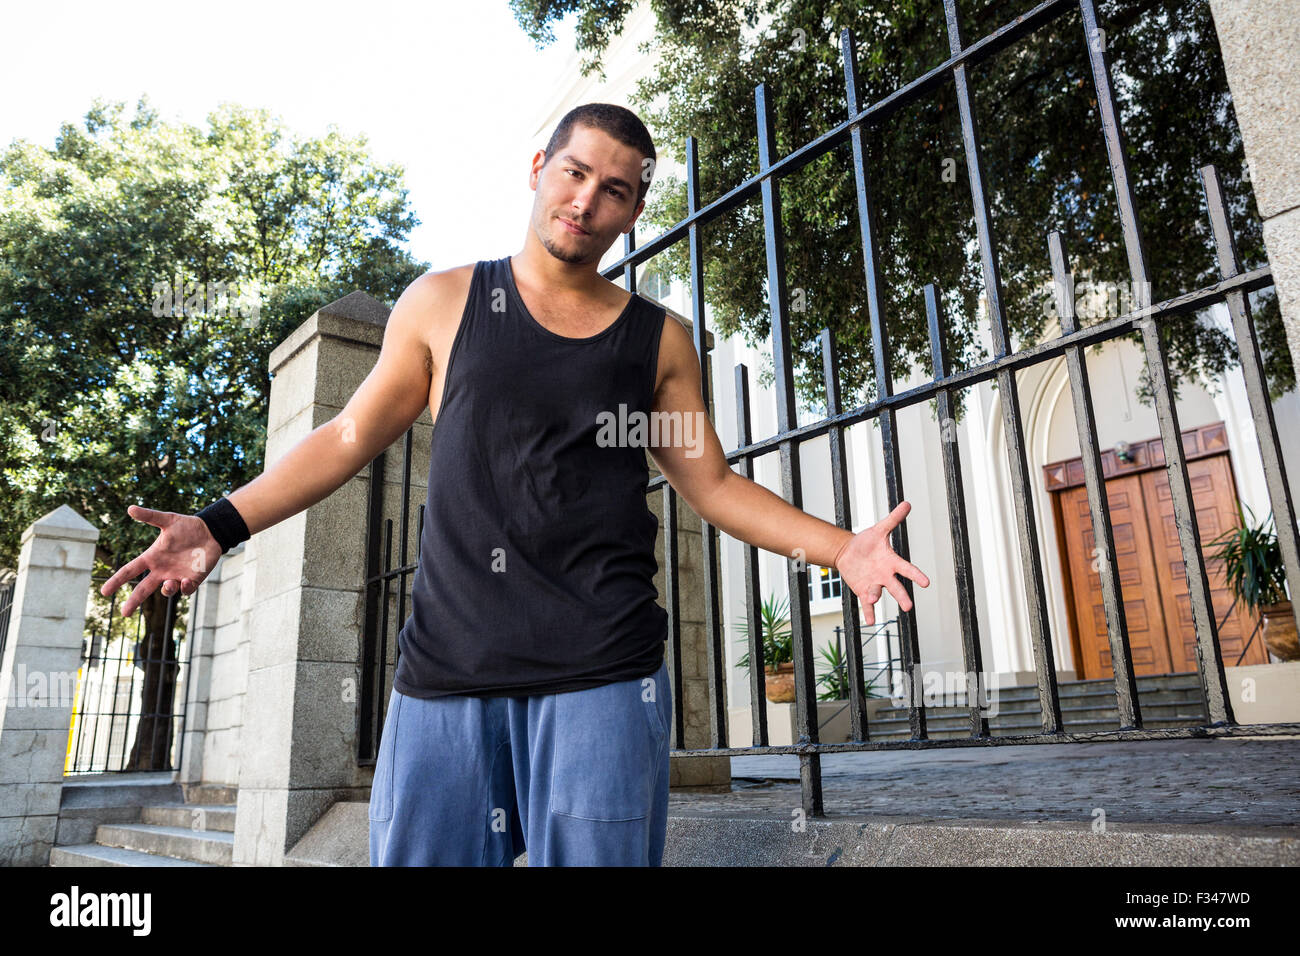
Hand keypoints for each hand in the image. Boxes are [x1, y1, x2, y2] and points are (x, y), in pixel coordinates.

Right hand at [99, 505, 223, 616]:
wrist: (210, 531)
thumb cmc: (187, 526)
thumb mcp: (167, 520)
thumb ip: (150, 516)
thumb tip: (130, 508)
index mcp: (152, 557)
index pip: (130, 571)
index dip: (117, 581)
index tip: (104, 591)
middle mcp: (162, 570)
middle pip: (144, 589)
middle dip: (133, 601)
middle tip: (124, 613)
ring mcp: (177, 576)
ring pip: (166, 590)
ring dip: (166, 590)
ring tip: (169, 584)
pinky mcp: (193, 579)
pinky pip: (186, 590)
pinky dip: (184, 588)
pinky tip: (186, 581)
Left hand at [833, 500, 930, 625]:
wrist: (848, 552)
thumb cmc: (866, 542)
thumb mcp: (879, 529)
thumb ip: (893, 519)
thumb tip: (907, 503)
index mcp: (892, 562)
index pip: (907, 569)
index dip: (916, 576)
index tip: (926, 582)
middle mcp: (886, 576)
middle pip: (896, 587)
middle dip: (902, 596)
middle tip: (908, 606)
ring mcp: (875, 585)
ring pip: (878, 593)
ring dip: (876, 596)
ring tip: (872, 597)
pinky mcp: (863, 591)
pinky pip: (868, 604)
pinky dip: (869, 613)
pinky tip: (870, 621)